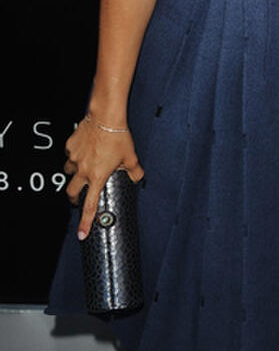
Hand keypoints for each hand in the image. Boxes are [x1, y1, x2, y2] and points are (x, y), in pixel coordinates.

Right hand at [64, 119, 143, 239]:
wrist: (106, 117)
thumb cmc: (118, 136)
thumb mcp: (131, 156)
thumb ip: (134, 171)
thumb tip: (137, 177)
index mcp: (98, 176)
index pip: (89, 206)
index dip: (85, 222)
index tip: (81, 234)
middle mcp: (83, 170)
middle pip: (72, 192)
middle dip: (74, 198)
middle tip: (78, 199)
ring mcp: (74, 158)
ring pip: (68, 172)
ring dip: (74, 174)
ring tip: (83, 169)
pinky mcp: (70, 146)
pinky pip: (70, 154)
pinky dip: (75, 155)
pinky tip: (85, 149)